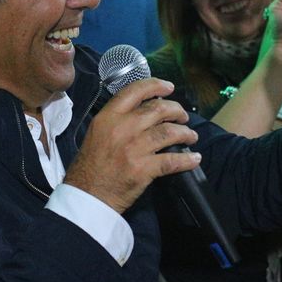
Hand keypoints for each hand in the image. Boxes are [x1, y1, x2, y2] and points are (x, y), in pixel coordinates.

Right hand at [63, 78, 200, 213]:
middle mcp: (122, 128)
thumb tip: (142, 112)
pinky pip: (172, 160)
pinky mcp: (143, 169)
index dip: (156, 86)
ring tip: (191, 136)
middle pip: (158, 109)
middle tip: (182, 116)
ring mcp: (134, 148)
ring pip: (169, 132)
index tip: (169, 87)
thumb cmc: (90, 166)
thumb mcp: (96, 133)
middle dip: (176, 110)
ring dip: (185, 133)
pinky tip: (194, 159)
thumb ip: (117, 119)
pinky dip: (187, 159)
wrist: (87, 195)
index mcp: (108, 117)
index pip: (135, 91)